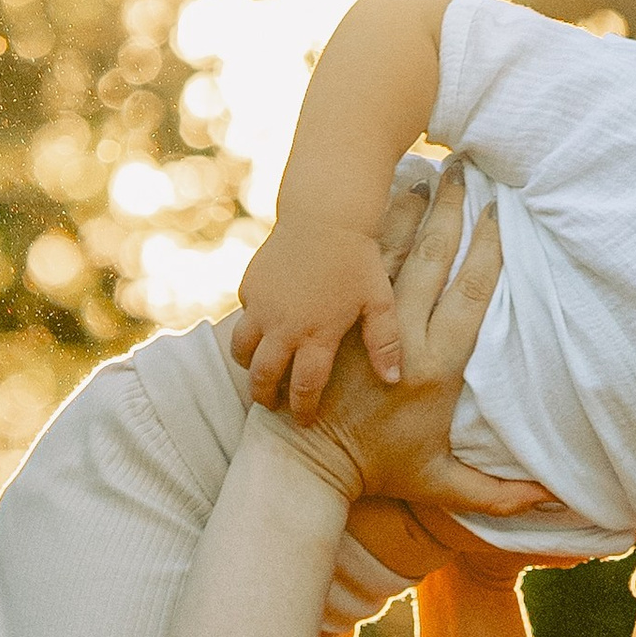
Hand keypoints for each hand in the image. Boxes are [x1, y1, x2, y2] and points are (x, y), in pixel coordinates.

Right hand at [231, 219, 398, 421]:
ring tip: (261, 370)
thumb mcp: (380, 302)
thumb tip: (393, 381)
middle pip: (262, 377)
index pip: (303, 388)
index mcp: (317, 335)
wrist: (325, 214)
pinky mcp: (249, 286)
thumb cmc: (360, 260)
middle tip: (271, 404)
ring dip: (249, 365)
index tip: (303, 422)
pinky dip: (251, 329)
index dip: (302, 410)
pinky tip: (266, 330)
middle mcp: (283, 326)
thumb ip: (385, 344)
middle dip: (264, 396)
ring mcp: (261, 306)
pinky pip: (243, 317)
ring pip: (241, 350)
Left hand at [305, 166, 568, 517]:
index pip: (473, 294)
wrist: (305, 463)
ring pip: (396, 253)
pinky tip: (388, 203)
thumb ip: (498, 494)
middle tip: (469, 172)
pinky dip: (376, 232)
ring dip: (415, 212)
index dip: (490, 249)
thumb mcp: (442, 486)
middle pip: (435, 259)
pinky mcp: (338, 320)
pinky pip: (362, 266)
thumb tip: (552, 502)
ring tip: (430, 174)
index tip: (504, 215)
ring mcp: (365, 325)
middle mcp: (403, 339)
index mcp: (436, 369)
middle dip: (455, 213)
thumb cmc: (378, 473)